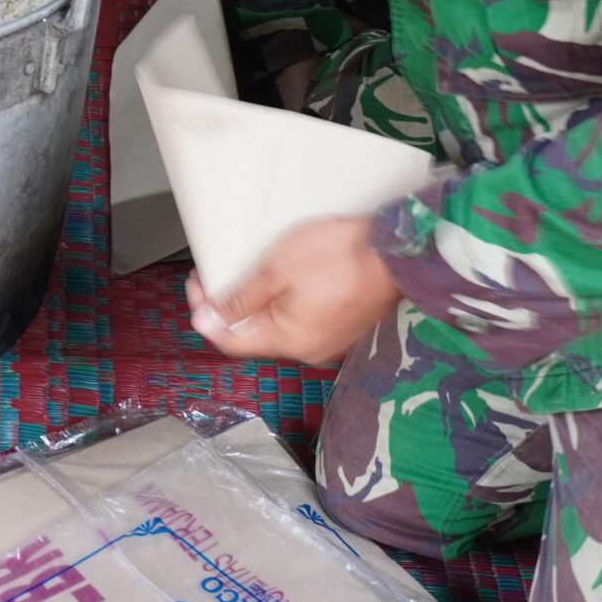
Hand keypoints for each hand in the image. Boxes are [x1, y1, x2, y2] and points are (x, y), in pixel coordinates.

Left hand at [185, 215, 400, 364]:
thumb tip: (205, 322)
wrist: (400, 251)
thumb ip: (240, 300)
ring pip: (278, 326)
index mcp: (289, 341)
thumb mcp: (277, 270)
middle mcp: (308, 350)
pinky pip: (302, 320)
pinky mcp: (343, 327)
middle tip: (223, 269)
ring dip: (259, 301)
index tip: (200, 282)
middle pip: (253, 334)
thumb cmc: (344, 254)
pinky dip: (286, 301)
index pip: (229, 340)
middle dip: (232, 304)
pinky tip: (288, 276)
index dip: (206, 312)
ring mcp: (328, 341)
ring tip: (254, 268)